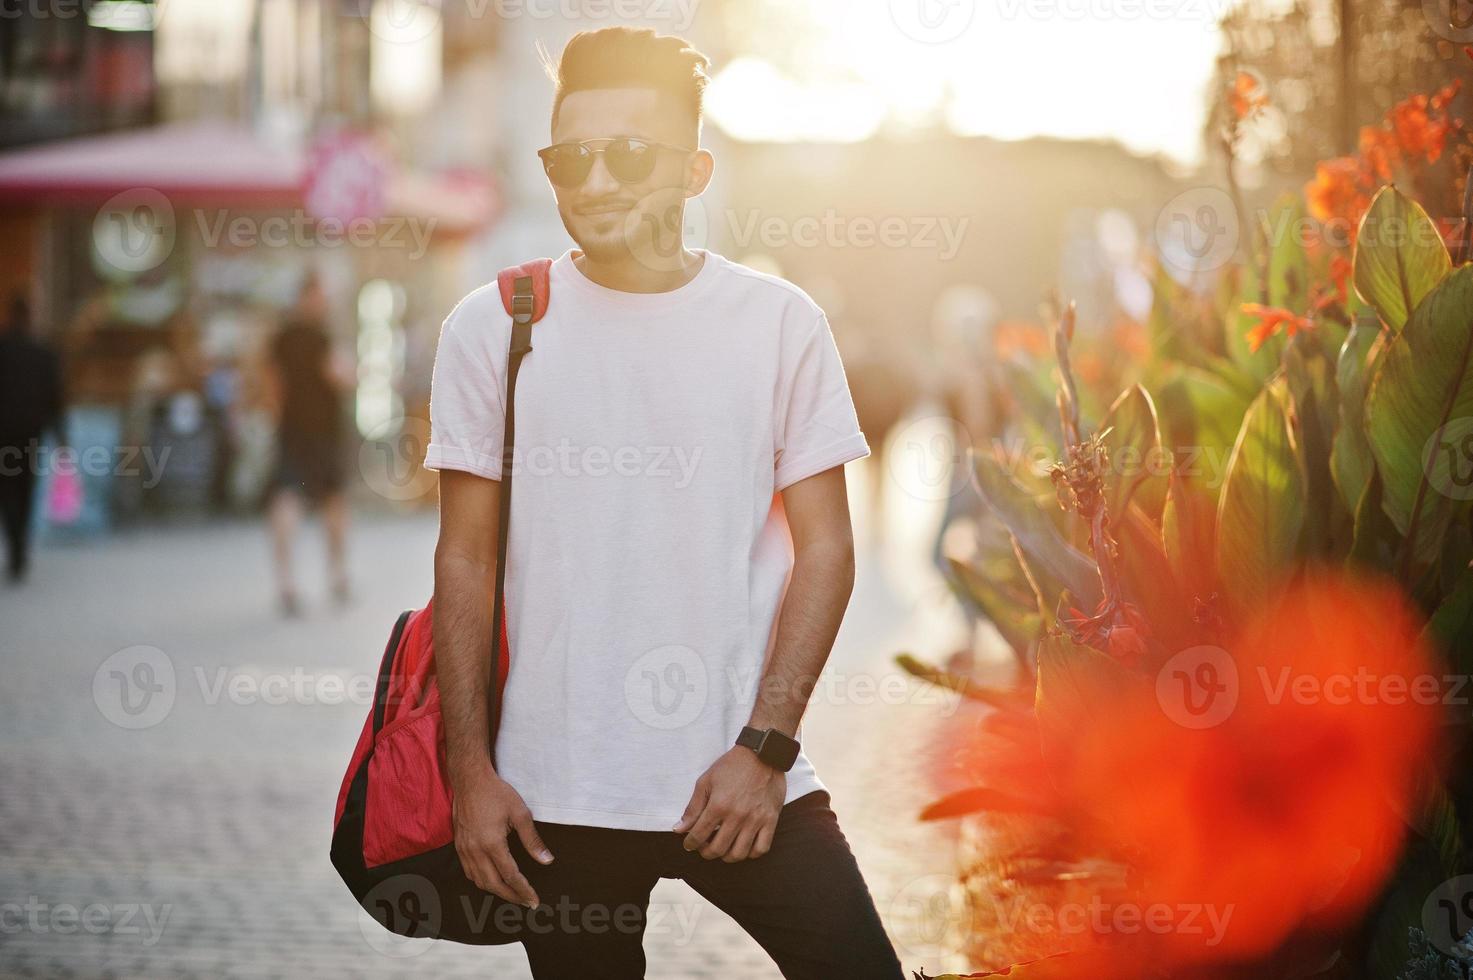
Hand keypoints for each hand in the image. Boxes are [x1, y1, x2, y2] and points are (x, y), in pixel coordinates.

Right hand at [450, 762, 553, 906]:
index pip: (511, 876)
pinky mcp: (459, 846)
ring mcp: (464, 850)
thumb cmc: (496, 793)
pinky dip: (482, 881)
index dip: (524, 890)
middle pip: (494, 884)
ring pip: (479, 881)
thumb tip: (547, 860)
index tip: (534, 900)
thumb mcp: (520, 813)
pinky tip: (493, 880)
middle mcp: (475, 851)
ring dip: (496, 891)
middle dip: (511, 896)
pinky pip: (469, 872)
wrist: (470, 780)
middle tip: (526, 902)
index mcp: (492, 844)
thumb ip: (533, 840)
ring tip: (513, 894)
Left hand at [672, 746, 784, 861]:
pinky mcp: (771, 820)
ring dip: (726, 856)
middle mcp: (737, 816)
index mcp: (719, 805)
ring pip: (739, 854)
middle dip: (705, 852)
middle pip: (717, 849)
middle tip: (704, 847)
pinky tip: (743, 846)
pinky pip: (761, 848)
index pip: (699, 835)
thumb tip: (679, 829)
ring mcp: (756, 820)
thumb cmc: (732, 766)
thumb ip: (693, 807)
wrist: (763, 753)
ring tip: (722, 848)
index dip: (690, 844)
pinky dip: (750, 853)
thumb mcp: (706, 781)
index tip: (689, 844)